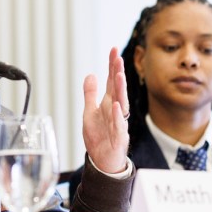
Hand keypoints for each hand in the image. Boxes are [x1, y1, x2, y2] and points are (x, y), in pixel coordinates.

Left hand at [81, 47, 129, 173]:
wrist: (103, 161)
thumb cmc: (99, 137)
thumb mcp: (89, 113)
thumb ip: (90, 94)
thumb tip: (91, 74)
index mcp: (109, 104)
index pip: (112, 82)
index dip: (112, 66)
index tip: (113, 50)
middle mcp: (116, 111)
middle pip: (118, 89)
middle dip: (118, 73)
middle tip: (118, 58)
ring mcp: (119, 124)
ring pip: (121, 104)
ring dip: (121, 90)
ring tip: (119, 75)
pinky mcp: (119, 138)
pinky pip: (119, 126)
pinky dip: (118, 116)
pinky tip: (116, 106)